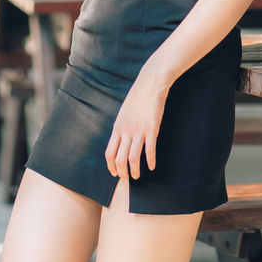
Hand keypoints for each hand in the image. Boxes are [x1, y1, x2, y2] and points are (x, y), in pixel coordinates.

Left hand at [104, 65, 169, 180]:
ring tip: (137, 176)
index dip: (111, 166)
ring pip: (133, 158)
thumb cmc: (137, 97)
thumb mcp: (124, 113)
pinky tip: (152, 166)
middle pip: (119, 159)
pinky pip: (150, 151)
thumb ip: (122, 127)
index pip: (109, 153)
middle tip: (127, 177)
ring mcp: (139, 131)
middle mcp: (126, 131)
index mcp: (117, 127)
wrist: (150, 84)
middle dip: (122, 172)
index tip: (115, 173)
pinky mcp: (152, 129)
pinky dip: (150, 161)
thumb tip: (120, 141)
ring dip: (134, 171)